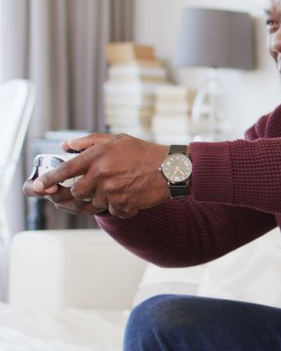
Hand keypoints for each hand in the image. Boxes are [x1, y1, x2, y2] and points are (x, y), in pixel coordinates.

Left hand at [24, 133, 170, 217]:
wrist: (172, 169)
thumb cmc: (144, 152)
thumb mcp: (116, 140)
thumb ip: (88, 141)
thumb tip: (66, 145)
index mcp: (97, 156)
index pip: (64, 170)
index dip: (48, 180)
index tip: (38, 186)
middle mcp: (102, 174)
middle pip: (76, 192)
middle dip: (78, 193)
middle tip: (85, 189)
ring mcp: (112, 191)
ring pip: (93, 203)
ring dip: (100, 199)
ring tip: (112, 190)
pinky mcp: (124, 204)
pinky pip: (112, 211)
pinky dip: (117, 206)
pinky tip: (127, 197)